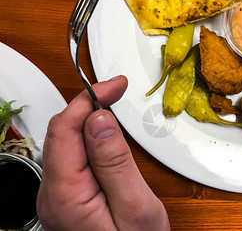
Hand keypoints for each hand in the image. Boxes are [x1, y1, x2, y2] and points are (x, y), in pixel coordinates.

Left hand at [37, 76, 169, 230]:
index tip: (113, 85)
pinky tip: (103, 133)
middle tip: (116, 90)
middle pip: (61, 132)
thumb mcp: (136, 208)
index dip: (87, 99)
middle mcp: (53, 192)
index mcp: (66, 193)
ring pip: (66, 141)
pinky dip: (88, 136)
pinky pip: (73, 156)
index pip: (65, 129)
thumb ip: (115, 163)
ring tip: (113, 106)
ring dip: (89, 118)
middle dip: (88, 104)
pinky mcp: (67, 195)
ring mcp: (58, 194)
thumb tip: (99, 120)